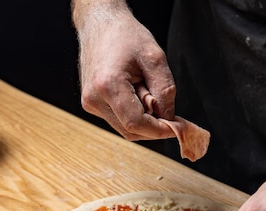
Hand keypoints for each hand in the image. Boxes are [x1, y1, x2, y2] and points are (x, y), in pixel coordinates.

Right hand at [75, 6, 176, 139]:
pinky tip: (136, 93)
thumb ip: (165, 90)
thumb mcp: (155, 57)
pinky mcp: (91, 104)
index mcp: (108, 86)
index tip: (176, 127)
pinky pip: (118, 120)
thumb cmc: (125, 35)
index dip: (159, 130)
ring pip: (124, 128)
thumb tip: (169, 118)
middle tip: (168, 109)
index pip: (136, 124)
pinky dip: (133, 114)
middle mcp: (94, 99)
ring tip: (147, 91)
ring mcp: (90, 103)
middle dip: (153, 125)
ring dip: (143, 119)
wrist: (100, 24)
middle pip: (130, 131)